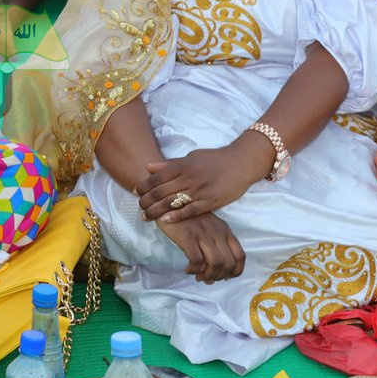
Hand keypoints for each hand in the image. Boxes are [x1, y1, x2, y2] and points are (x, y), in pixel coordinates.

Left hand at [134, 139, 268, 221]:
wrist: (240, 163)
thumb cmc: (215, 160)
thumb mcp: (191, 157)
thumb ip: (170, 164)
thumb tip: (149, 167)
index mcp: (183, 166)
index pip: (157, 177)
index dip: (144, 185)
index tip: (135, 191)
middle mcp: (189, 178)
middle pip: (161, 191)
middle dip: (146, 200)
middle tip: (138, 207)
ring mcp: (199, 190)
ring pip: (172, 202)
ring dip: (156, 210)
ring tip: (146, 217)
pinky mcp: (210, 202)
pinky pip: (190, 210)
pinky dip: (177, 216)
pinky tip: (165, 220)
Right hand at [158, 211, 244, 282]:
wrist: (169, 204)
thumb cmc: (190, 220)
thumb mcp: (209, 229)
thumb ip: (216, 248)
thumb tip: (216, 276)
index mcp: (225, 230)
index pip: (240, 256)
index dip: (234, 272)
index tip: (224, 277)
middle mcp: (217, 232)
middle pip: (228, 263)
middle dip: (219, 277)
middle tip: (207, 279)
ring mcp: (203, 233)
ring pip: (215, 263)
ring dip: (207, 275)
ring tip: (198, 276)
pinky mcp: (187, 236)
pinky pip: (196, 260)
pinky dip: (193, 270)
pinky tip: (188, 269)